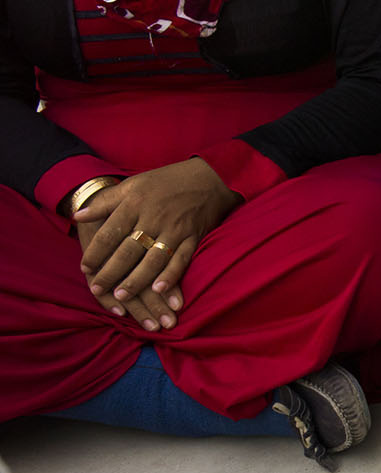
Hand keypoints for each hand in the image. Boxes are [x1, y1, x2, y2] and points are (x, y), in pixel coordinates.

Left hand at [75, 159, 237, 325]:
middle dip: (111, 271)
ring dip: (136, 280)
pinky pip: (181, 260)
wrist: (209, 176)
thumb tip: (78, 215)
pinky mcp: (193, 237)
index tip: (85, 268)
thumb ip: (106, 201)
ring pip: (152, 259)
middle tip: (97, 288)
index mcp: (134, 203)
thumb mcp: (133, 184)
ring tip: (121, 296)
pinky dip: (171, 275)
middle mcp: (152, 218)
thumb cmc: (166, 180)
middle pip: (127, 250)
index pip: (109, 233)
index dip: (96, 252)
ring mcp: (174, 229)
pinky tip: (159, 290)